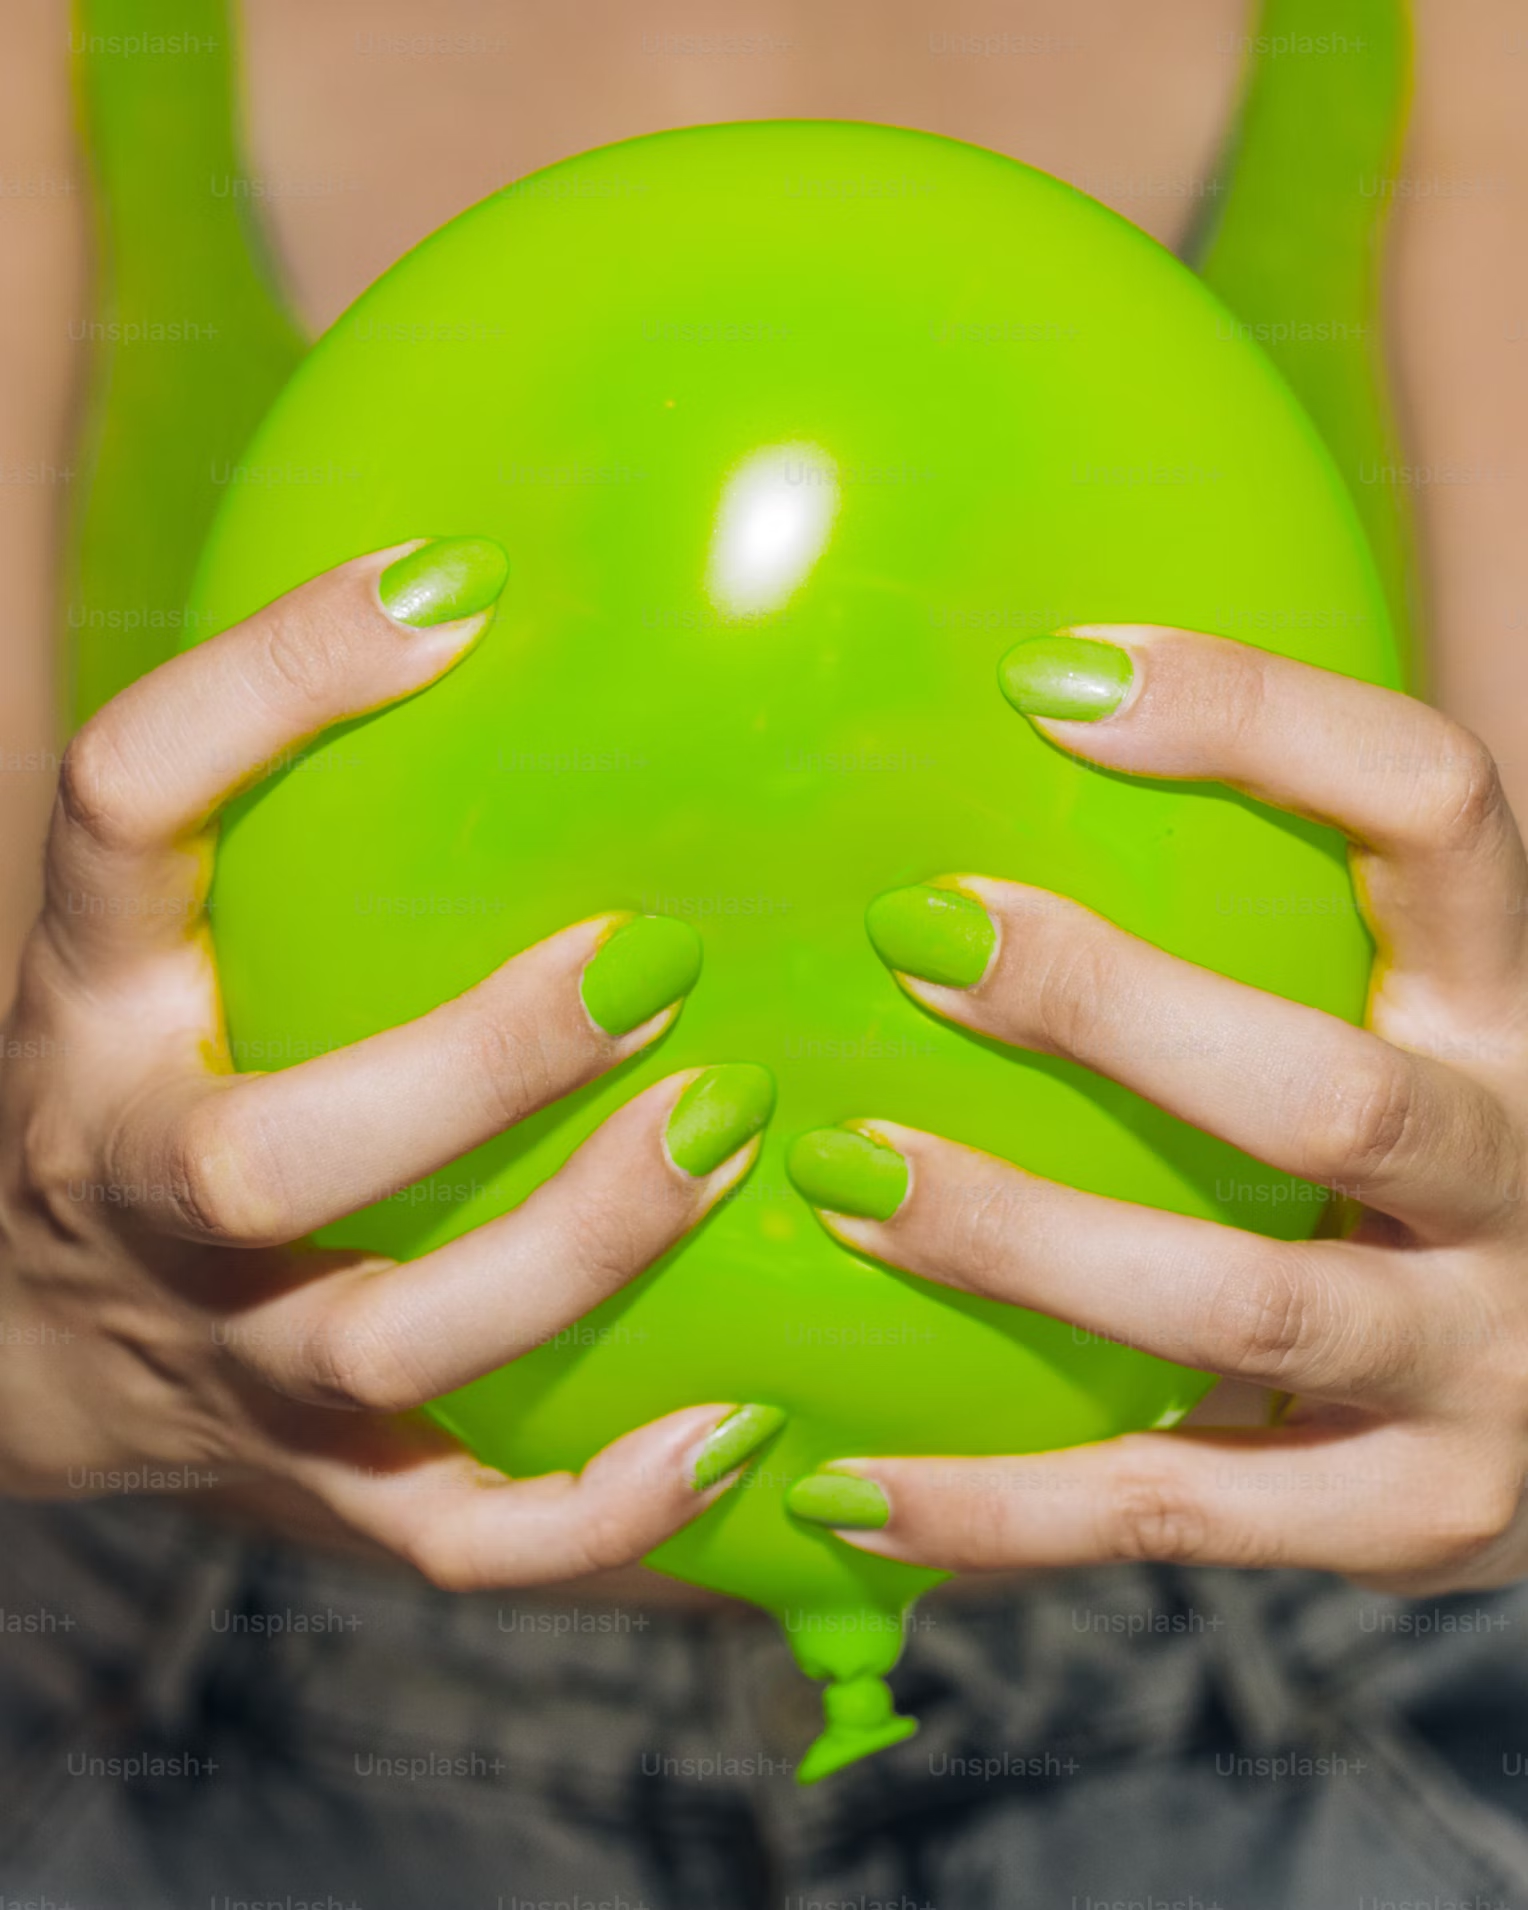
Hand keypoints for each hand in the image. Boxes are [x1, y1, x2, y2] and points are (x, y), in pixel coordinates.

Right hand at [0, 538, 782, 1588]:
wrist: (19, 1339)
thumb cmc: (150, 1071)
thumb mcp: (169, 923)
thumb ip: (285, 781)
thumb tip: (496, 550)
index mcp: (90, 1003)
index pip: (123, 809)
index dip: (268, 687)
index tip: (461, 586)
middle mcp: (136, 1186)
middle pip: (261, 1156)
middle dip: (465, 1070)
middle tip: (650, 957)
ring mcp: (226, 1362)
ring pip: (387, 1344)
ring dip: (569, 1255)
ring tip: (735, 1137)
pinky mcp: (318, 1494)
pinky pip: (460, 1534)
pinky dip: (603, 1510)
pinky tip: (754, 1434)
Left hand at [784, 623, 1527, 1595]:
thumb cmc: (1417, 1175)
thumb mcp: (1392, 1025)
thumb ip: (1267, 937)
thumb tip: (1002, 747)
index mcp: (1512, 1014)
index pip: (1437, 813)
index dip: (1267, 728)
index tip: (1055, 676)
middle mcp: (1521, 1179)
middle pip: (1333, 1097)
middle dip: (1117, 1014)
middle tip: (920, 935)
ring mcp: (1480, 1371)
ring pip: (1243, 1305)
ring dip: (1029, 1242)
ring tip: (846, 1180)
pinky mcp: (1405, 1520)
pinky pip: (1170, 1511)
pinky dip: (997, 1504)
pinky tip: (840, 1481)